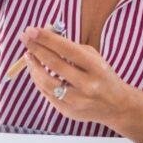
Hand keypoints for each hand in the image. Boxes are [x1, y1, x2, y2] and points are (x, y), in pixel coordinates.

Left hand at [19, 26, 133, 125]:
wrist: (117, 106)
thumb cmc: (102, 75)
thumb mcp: (93, 57)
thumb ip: (70, 47)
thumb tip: (44, 35)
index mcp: (95, 67)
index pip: (66, 50)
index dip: (47, 39)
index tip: (31, 30)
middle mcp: (87, 85)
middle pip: (55, 65)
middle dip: (36, 49)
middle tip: (24, 38)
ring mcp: (77, 101)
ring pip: (47, 82)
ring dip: (33, 67)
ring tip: (28, 55)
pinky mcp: (69, 112)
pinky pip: (47, 94)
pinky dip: (39, 81)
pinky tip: (36, 71)